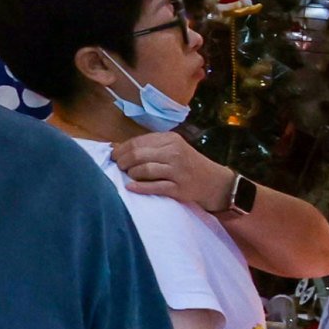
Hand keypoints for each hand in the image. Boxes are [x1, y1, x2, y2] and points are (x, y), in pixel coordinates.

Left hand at [111, 136, 231, 214]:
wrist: (214, 181)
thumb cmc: (187, 163)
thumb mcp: (171, 148)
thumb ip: (148, 146)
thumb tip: (116, 147)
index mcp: (170, 139)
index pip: (138, 142)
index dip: (121, 149)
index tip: (113, 156)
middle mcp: (174, 153)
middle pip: (138, 155)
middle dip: (123, 161)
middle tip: (119, 167)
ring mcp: (177, 171)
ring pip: (145, 170)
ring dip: (131, 174)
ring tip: (129, 176)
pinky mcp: (179, 188)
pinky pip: (154, 187)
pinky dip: (139, 187)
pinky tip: (130, 187)